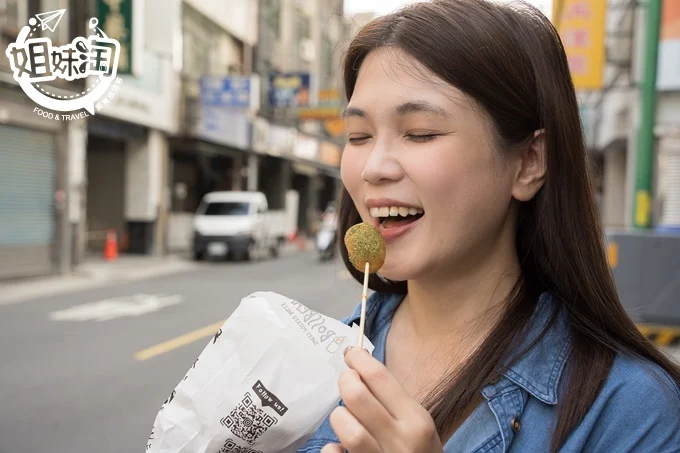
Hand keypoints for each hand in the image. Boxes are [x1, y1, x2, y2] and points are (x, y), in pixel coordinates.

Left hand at [321, 346, 443, 452]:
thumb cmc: (419, 451)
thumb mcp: (417, 423)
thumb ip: (393, 400)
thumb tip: (359, 365)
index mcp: (416, 419)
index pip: (379, 377)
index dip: (358, 360)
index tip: (350, 354)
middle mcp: (401, 440)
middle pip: (357, 395)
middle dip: (346, 382)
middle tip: (346, 381)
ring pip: (347, 428)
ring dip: (339, 416)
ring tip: (344, 415)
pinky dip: (331, 449)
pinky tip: (338, 447)